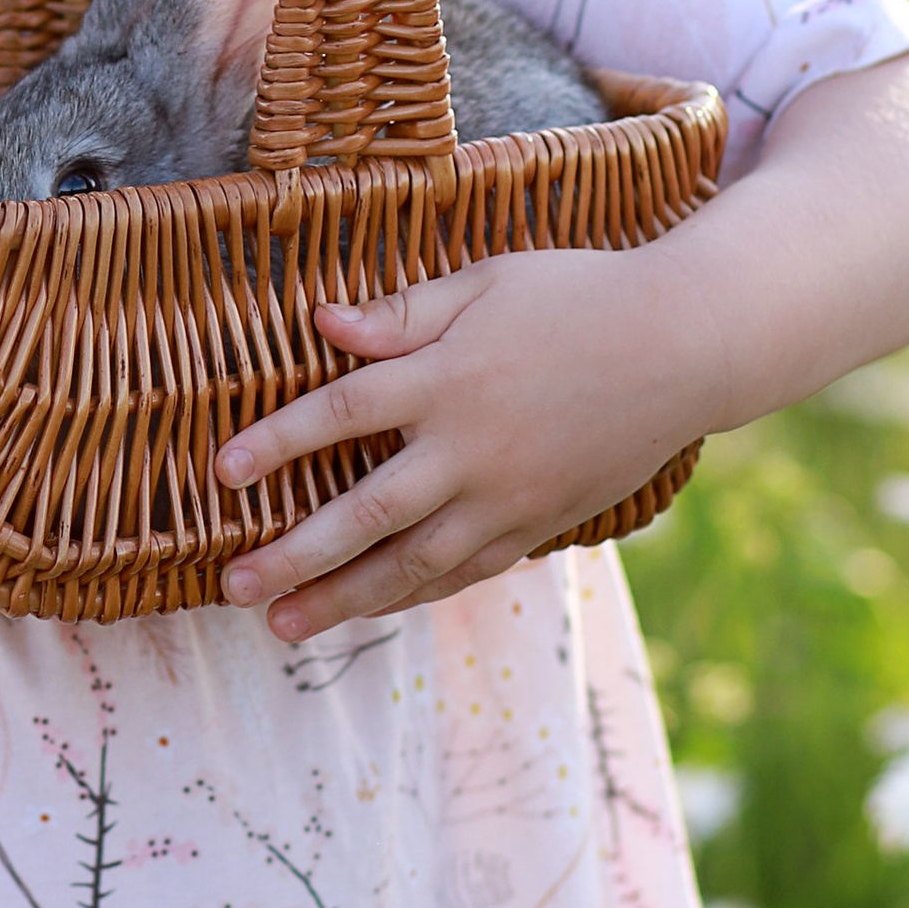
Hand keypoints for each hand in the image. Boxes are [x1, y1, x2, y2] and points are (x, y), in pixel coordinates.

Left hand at [211, 246, 719, 639]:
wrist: (687, 346)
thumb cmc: (578, 296)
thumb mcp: (485, 283)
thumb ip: (401, 314)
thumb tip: (320, 323)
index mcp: (448, 379)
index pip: (342, 414)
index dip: (277, 442)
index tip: (221, 472)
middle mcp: (471, 449)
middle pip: (366, 513)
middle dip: (295, 555)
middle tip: (233, 587)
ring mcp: (509, 497)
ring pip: (413, 563)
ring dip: (343, 598)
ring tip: (283, 624)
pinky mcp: (541, 524)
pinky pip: (465, 571)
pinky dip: (411, 594)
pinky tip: (369, 609)